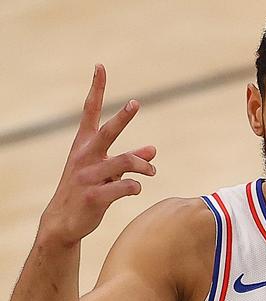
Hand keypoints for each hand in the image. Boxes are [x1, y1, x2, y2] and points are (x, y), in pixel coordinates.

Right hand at [39, 64, 156, 245]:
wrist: (64, 221)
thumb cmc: (87, 190)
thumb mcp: (106, 172)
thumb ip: (130, 159)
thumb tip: (153, 150)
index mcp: (84, 145)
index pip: (90, 111)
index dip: (96, 89)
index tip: (100, 67)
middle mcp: (85, 156)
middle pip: (107, 132)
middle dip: (122, 117)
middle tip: (136, 103)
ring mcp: (88, 176)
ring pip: (124, 162)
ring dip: (143, 166)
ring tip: (152, 171)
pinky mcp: (94, 196)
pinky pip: (124, 187)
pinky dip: (135, 187)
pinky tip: (136, 189)